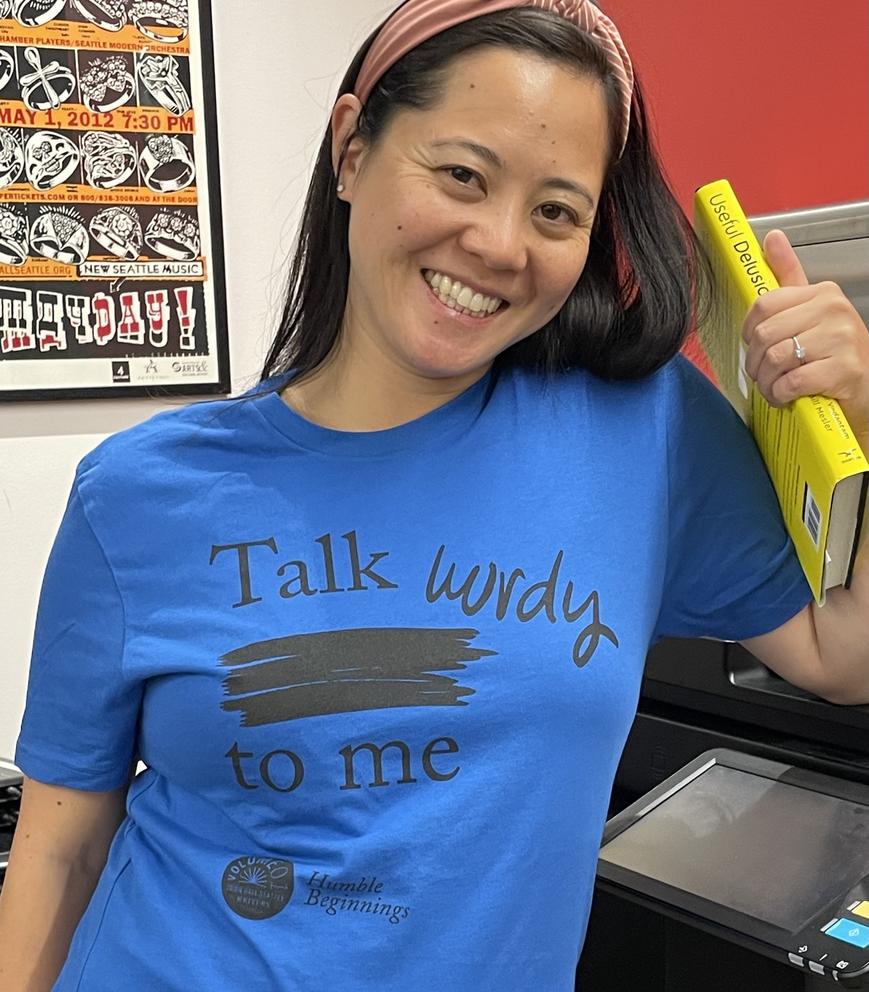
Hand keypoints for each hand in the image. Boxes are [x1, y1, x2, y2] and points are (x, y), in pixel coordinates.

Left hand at [741, 229, 868, 448]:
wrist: (864, 390)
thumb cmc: (832, 354)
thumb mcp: (810, 311)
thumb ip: (789, 276)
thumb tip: (772, 237)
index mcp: (823, 293)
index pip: (763, 306)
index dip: (749, 332)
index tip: (754, 345)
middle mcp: (835, 310)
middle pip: (765, 334)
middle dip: (755, 362)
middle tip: (762, 374)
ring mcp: (842, 339)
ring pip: (776, 358)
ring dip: (766, 381)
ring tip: (773, 387)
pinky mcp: (843, 370)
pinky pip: (791, 381)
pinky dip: (780, 394)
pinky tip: (785, 396)